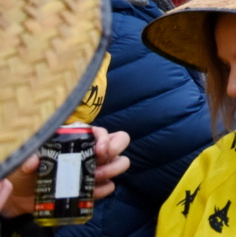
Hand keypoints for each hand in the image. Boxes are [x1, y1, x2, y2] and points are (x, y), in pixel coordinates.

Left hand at [1, 127, 129, 217]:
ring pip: (121, 162)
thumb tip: (34, 161)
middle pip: (121, 140)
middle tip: (101, 160)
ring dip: (112, 169)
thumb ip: (29, 157)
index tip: (98, 149)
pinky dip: (103, 190)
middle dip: (116, 149)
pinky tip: (91, 192)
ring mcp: (95, 169)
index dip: (105, 138)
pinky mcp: (94, 188)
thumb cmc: (26, 172)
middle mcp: (92, 151)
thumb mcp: (25, 161)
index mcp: (78, 139)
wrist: (22, 196)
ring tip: (95, 178)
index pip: (101, 131)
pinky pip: (110, 186)